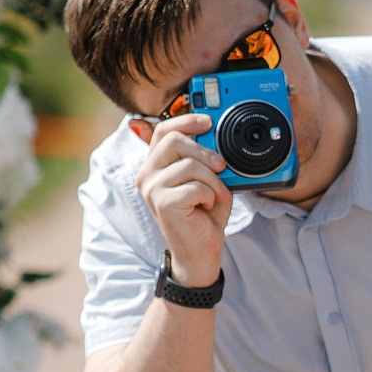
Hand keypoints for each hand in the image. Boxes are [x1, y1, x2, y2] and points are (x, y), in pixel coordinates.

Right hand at [132, 115, 231, 283]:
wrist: (201, 251)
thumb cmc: (205, 215)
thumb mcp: (208, 180)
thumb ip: (205, 158)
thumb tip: (212, 133)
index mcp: (156, 165)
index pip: (163, 130)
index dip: (186, 121)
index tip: (208, 121)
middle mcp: (147, 174)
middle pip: (174, 140)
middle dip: (206, 151)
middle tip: (223, 167)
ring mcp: (152, 189)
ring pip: (190, 165)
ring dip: (213, 180)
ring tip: (215, 195)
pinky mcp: (163, 203)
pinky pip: (196, 186)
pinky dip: (211, 195)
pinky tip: (207, 207)